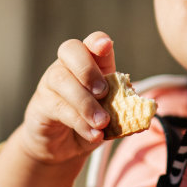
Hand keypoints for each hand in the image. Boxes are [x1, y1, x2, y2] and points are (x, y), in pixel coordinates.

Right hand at [0, 32, 116, 186]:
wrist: (61, 145)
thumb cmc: (89, 121)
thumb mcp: (110, 112)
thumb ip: (124, 108)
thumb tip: (145, 111)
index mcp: (90, 62)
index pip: (91, 42)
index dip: (97, 41)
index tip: (105, 47)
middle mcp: (67, 66)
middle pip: (70, 50)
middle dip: (88, 69)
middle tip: (103, 92)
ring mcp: (50, 83)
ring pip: (62, 80)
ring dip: (85, 102)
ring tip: (102, 122)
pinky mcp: (41, 105)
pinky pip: (58, 107)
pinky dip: (79, 122)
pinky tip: (94, 135)